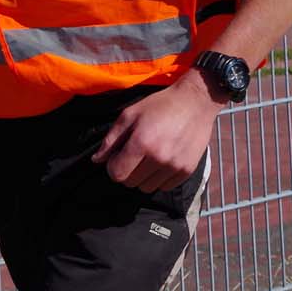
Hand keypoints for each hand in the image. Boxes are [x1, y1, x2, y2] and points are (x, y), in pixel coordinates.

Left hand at [91, 74, 221, 191]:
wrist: (195, 102)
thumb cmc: (160, 106)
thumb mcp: (130, 115)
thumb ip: (111, 139)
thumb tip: (96, 160)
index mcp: (141, 143)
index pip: (117, 174)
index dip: (113, 166)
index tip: (118, 156)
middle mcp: (159, 158)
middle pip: (130, 182)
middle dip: (128, 170)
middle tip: (135, 155)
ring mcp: (174, 166)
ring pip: (147, 188)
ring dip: (143, 176)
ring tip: (149, 158)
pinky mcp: (187, 171)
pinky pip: (164, 187)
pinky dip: (160, 178)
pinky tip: (163, 161)